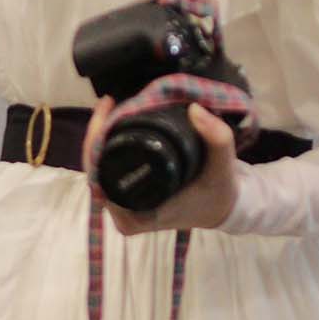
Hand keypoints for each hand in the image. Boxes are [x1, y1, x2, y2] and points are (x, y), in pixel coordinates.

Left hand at [106, 110, 239, 234]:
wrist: (224, 209)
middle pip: (94, 168)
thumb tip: (195, 109)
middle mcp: (123, 215)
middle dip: (97, 132)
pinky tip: (115, 122)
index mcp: (136, 216)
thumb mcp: (223, 167)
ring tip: (112, 108)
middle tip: (110, 103)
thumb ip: (217, 139)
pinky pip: (107, 168)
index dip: (97, 140)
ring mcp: (122, 208)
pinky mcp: (126, 199)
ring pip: (98, 167)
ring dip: (101, 137)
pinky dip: (107, 145)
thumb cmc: (218, 193)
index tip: (109, 110)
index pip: (99, 175)